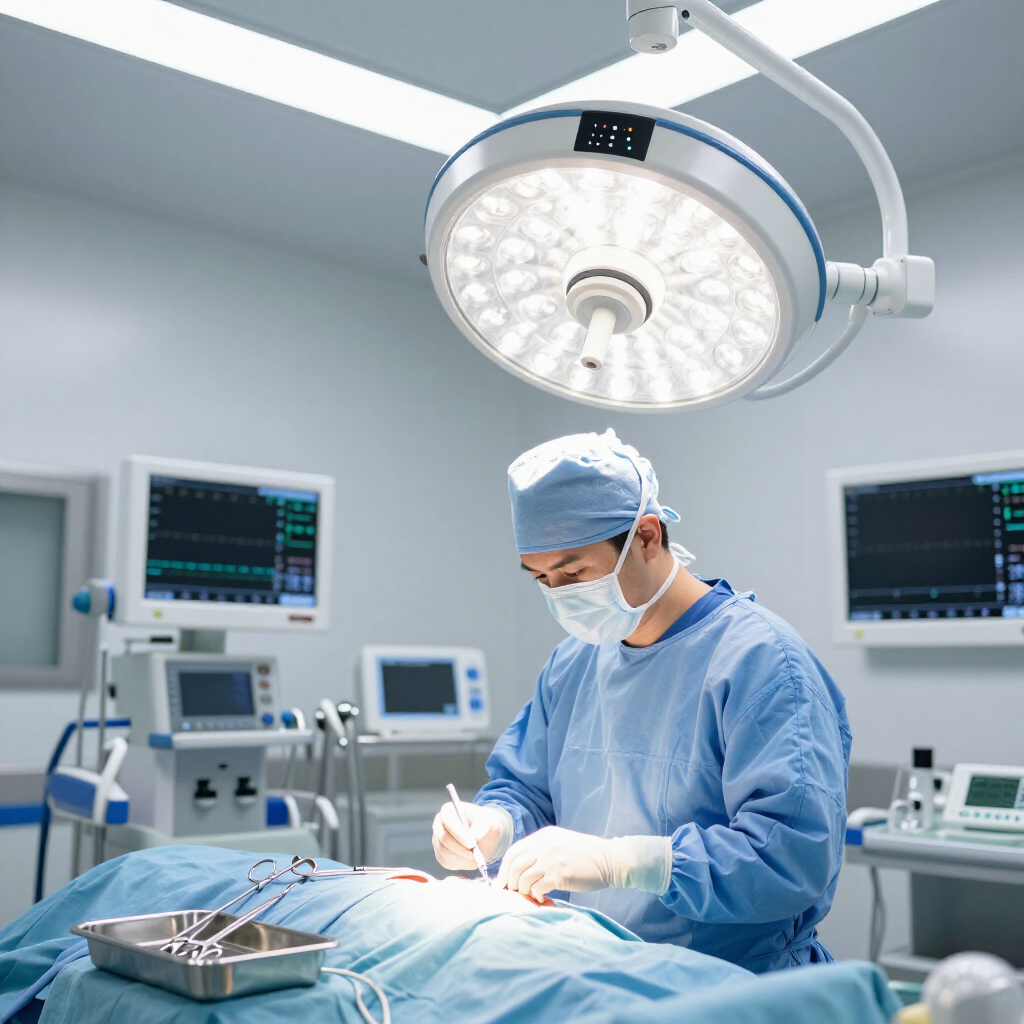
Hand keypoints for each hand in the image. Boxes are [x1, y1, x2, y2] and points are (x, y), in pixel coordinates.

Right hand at [432, 801, 513, 870]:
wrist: (485, 837)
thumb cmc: (485, 825)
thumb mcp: (489, 821)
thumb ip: (482, 826)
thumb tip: (474, 836)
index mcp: (448, 810)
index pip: (447, 821)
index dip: (459, 834)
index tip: (473, 845)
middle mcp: (439, 824)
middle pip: (443, 839)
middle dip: (461, 849)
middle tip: (476, 854)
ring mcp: (437, 840)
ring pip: (444, 853)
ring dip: (462, 858)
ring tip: (476, 857)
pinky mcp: (440, 854)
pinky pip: (446, 862)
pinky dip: (460, 864)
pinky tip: (470, 860)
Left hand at [496, 827, 672, 901]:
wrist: (609, 859)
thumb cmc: (585, 855)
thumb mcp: (560, 843)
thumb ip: (541, 850)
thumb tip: (519, 870)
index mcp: (543, 836)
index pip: (513, 852)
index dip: (503, 870)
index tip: (500, 883)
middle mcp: (544, 845)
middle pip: (514, 866)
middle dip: (509, 883)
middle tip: (512, 894)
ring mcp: (551, 859)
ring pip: (523, 878)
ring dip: (523, 891)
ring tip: (532, 895)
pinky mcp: (559, 875)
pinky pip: (537, 889)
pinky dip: (536, 896)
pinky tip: (543, 897)